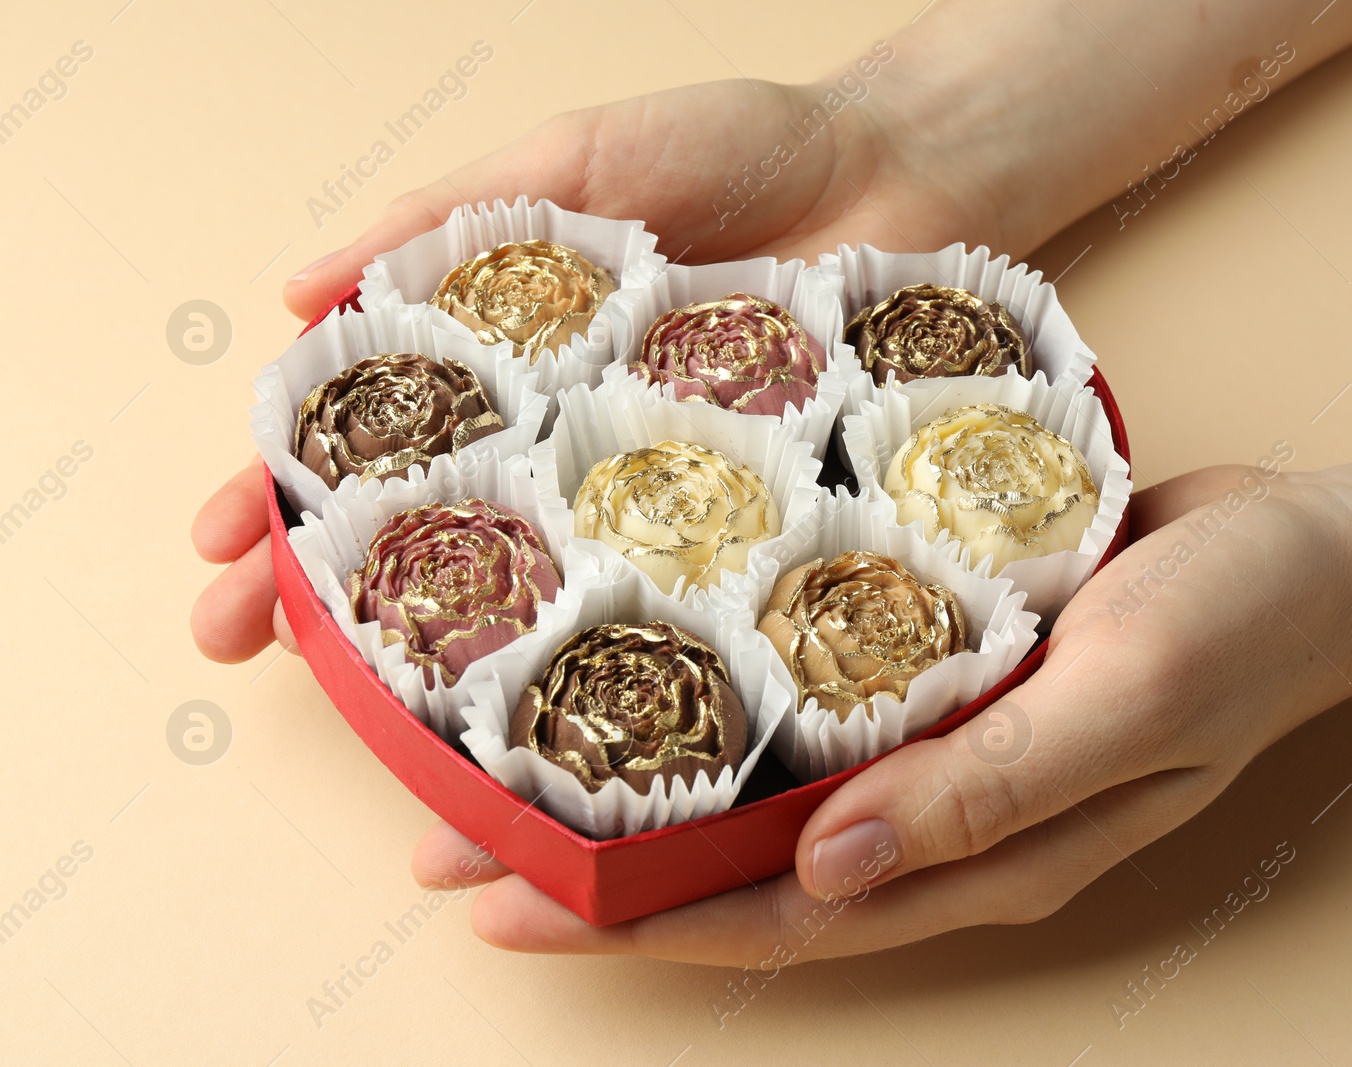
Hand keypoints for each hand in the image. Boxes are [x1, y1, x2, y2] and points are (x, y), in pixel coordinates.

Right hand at [191, 74, 1002, 662]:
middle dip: (331, 590)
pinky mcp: (748, 524)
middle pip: (433, 526)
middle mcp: (570, 438)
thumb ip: (457, 216)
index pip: (373, 435)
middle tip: (249, 649)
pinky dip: (612, 657)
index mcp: (513, 356)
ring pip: (539, 587)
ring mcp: (658, 491)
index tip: (216, 553)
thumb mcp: (585, 155)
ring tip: (371, 710)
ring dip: (451, 650)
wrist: (913, 170)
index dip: (282, 493)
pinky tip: (552, 708)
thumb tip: (302, 285)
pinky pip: (671, 600)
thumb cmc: (746, 147)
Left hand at [410, 463, 1351, 962]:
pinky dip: (725, 684)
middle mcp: (935, 809)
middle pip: (740, 858)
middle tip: (455, 830)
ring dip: (646, 772)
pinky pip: (812, 691)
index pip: (776, 913)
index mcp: (975, 849)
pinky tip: (658, 650)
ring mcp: (934, 738)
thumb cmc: (1240, 627)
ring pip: (762, 779)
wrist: (1317, 553)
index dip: (637, 922)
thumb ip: (983, 791)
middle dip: (600, 859)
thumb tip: (825, 870)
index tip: (506, 906)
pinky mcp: (938, 661)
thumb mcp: (1123, 705)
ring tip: (514, 745)